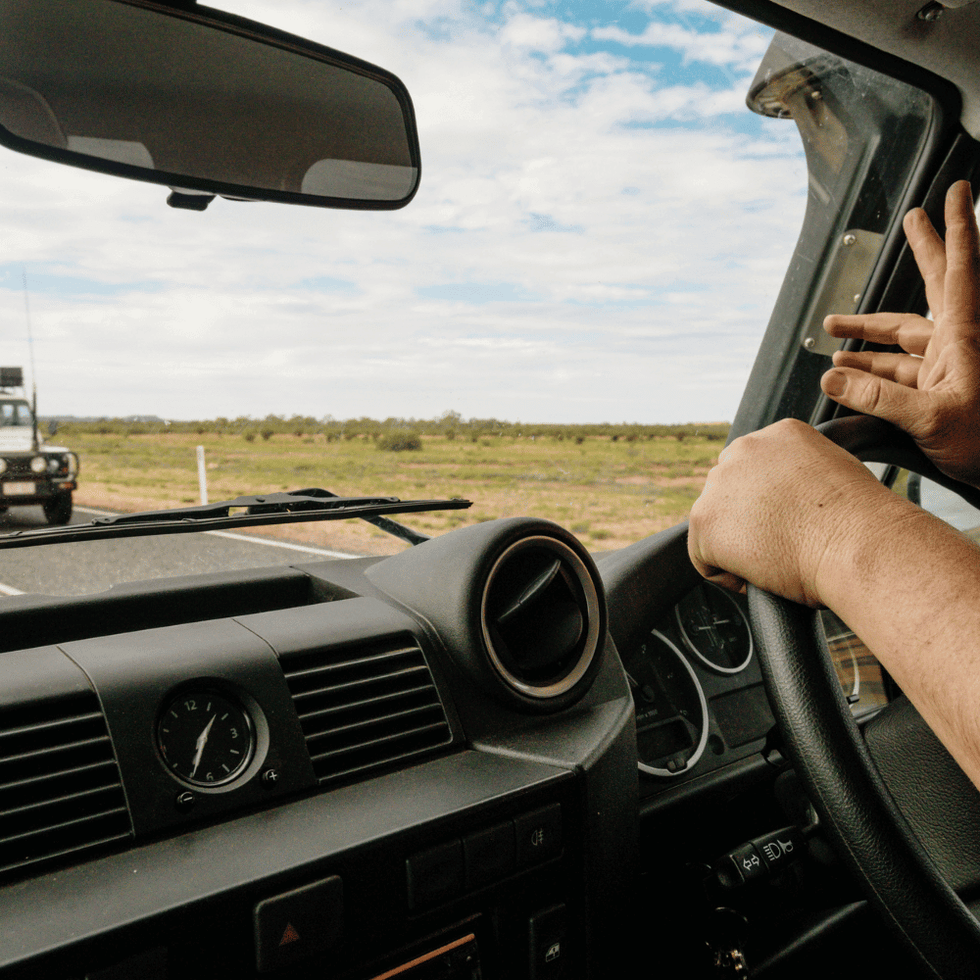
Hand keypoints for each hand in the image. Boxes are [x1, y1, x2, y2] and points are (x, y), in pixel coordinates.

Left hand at [688, 419, 893, 606]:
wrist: (857, 544)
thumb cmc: (862, 523)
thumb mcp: (838, 477)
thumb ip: (804, 476)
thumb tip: (792, 499)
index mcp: (780, 434)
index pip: (754, 466)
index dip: (765, 501)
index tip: (784, 521)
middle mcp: (745, 450)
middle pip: (728, 490)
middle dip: (746, 519)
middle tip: (777, 545)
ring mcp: (720, 485)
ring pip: (714, 521)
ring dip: (736, 544)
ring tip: (772, 562)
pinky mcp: (705, 521)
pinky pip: (702, 556)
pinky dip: (724, 573)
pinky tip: (754, 579)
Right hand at [822, 180, 979, 487]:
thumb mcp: (931, 419)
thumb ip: (878, 398)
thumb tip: (831, 378)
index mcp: (965, 339)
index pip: (960, 271)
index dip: (957, 230)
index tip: (956, 192)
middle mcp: (959, 345)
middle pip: (937, 287)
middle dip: (923, 253)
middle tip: (913, 220)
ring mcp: (949, 369)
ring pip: (905, 338)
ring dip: (869, 334)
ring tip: (833, 330)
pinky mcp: (940, 393)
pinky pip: (898, 373)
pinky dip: (871, 371)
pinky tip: (846, 373)